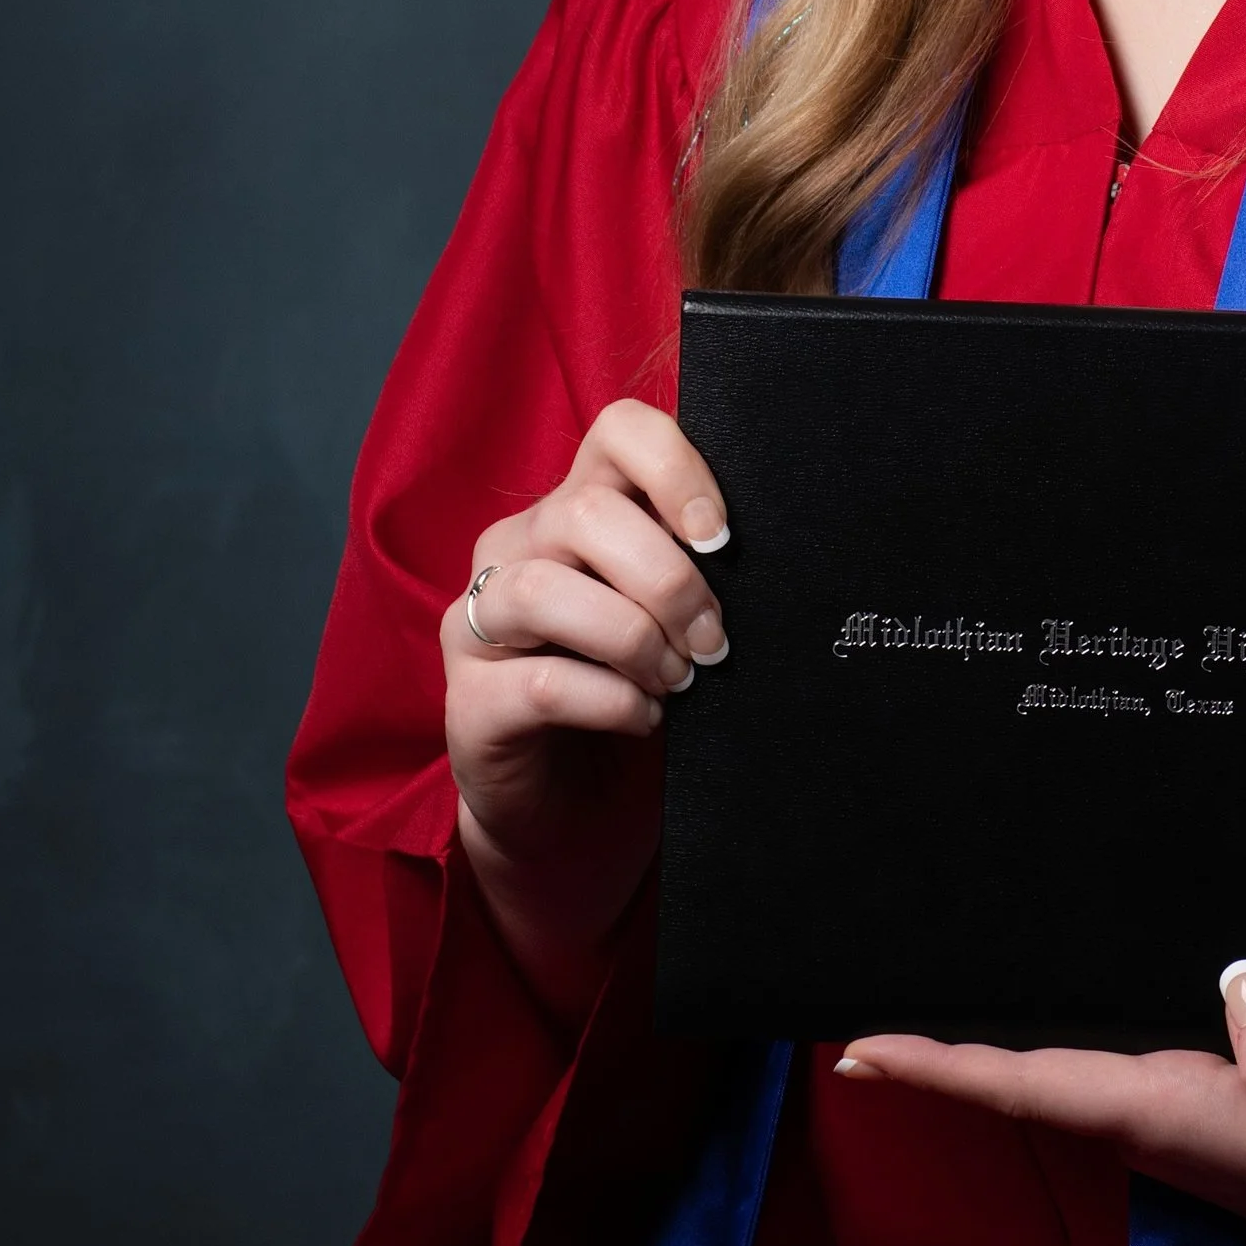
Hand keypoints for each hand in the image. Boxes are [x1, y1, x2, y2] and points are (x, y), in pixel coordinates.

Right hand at [441, 400, 728, 1018]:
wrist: (573, 814)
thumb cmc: (640, 696)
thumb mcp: (675, 620)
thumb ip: (699, 574)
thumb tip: (778, 561)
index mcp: (576, 509)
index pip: (618, 431)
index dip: (676, 467)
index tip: (722, 537)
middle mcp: (517, 548)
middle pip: (586, 513)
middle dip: (669, 580)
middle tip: (714, 642)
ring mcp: (480, 620)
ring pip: (546, 589)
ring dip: (634, 639)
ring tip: (678, 681)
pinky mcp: (468, 699)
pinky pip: (541, 681)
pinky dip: (611, 699)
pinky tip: (644, 718)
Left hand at [835, 964, 1245, 1245]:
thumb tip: (1239, 983)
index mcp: (1185, 1123)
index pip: (1039, 1086)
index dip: (946, 1067)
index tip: (855, 1050)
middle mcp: (1174, 1121)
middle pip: (1035, 1073)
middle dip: (949, 1040)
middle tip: (861, 986)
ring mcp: (1205, 1115)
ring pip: (1078, 1061)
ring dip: (1008, 1028)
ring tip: (935, 972)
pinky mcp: (1244, 1099)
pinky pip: (1139, 1050)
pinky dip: (1086, 1020)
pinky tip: (1075, 979)